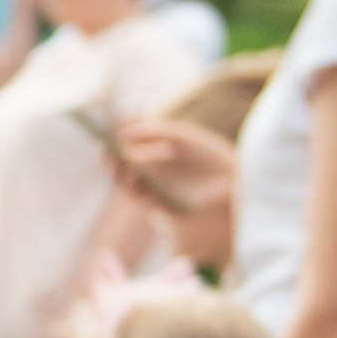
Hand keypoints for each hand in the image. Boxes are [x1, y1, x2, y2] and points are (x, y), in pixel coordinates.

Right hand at [114, 117, 235, 223]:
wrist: (231, 181)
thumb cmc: (209, 156)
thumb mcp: (180, 137)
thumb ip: (154, 132)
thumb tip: (123, 133)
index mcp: (158, 154)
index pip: (128, 149)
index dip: (115, 145)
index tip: (105, 138)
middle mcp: (154, 173)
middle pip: (123, 167)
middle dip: (113, 161)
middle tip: (106, 153)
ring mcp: (156, 190)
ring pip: (127, 183)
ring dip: (120, 175)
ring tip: (122, 165)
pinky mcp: (159, 205)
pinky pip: (138, 196)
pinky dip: (132, 187)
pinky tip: (133, 177)